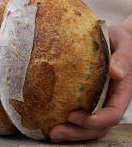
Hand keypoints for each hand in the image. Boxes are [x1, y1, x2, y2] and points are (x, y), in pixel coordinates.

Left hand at [50, 16, 131, 142]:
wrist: (117, 39)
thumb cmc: (121, 40)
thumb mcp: (123, 46)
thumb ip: (122, 59)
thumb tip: (115, 73)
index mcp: (122, 91)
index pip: (112, 114)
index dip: (95, 120)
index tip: (73, 116)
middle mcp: (110, 100)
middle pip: (98, 127)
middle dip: (77, 133)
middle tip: (54, 133)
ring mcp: (99, 102)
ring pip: (89, 127)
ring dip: (71, 133)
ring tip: (51, 134)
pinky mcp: (87, 99)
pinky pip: (80, 118)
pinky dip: (68, 125)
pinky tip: (51, 123)